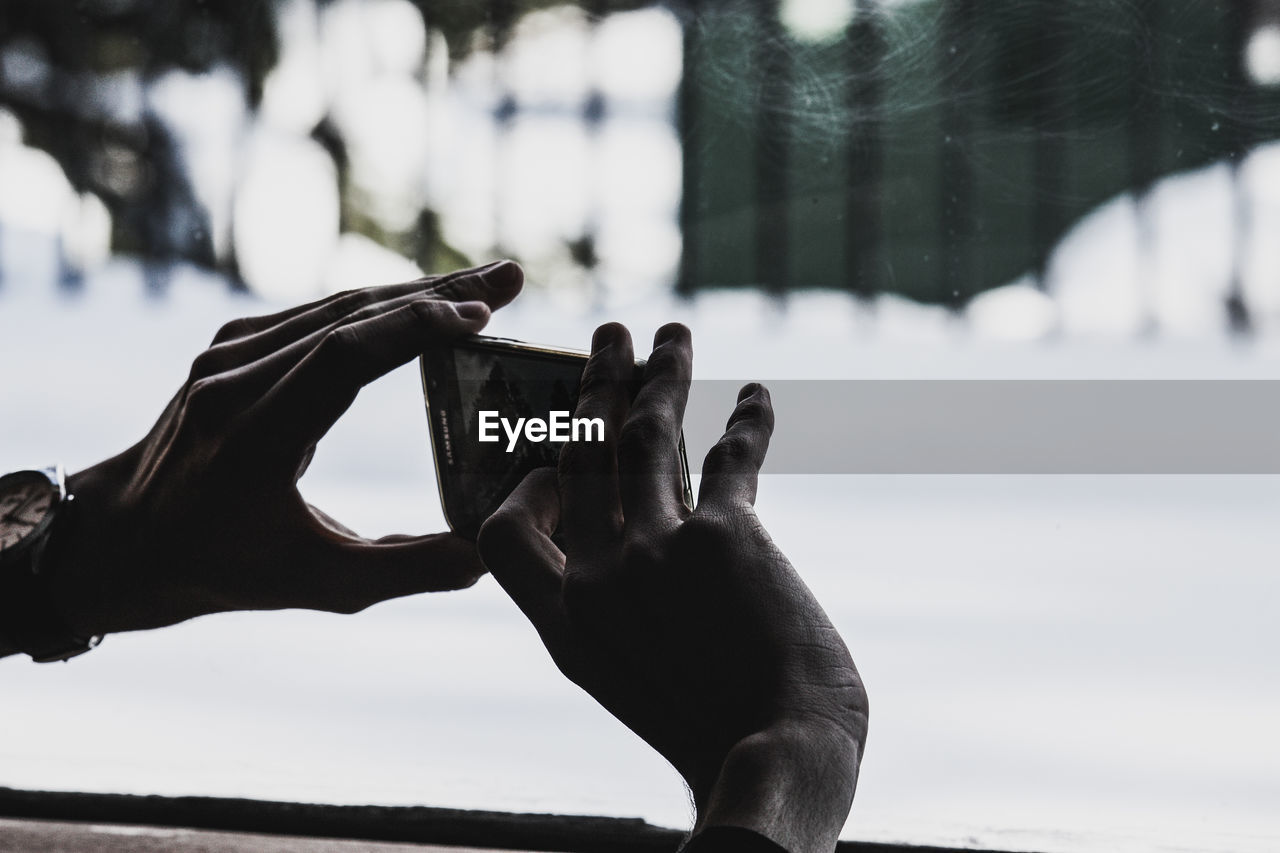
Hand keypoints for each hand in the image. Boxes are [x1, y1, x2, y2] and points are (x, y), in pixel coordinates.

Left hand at [49, 260, 522, 636]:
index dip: (418, 328)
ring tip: (487, 286)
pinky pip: (317, 313)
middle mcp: (237, 378)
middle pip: (351, 312)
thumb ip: (406, 570)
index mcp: (255, 433)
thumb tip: (486, 555)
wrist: (121, 539)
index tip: (485, 316)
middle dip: (440, 291)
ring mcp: (229, 353)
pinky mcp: (232, 347)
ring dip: (416, 292)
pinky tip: (423, 304)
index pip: (346, 353)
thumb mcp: (318, 586)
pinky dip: (379, 306)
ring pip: (338, 304)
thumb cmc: (219, 567)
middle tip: (514, 278)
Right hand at [478, 323, 867, 852]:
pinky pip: (732, 456)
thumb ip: (613, 610)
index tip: (560, 464)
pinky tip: (757, 398)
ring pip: (645, 433)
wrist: (777, 755)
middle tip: (608, 335)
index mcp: (566, 622)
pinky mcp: (725, 536)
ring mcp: (655, 550)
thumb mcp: (628, 680)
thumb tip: (627, 549)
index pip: (503, 534)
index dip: (528, 489)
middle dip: (595, 383)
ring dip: (663, 374)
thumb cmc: (712, 728)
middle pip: (581, 453)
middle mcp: (598, 577)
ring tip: (675, 333)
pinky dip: (749, 422)